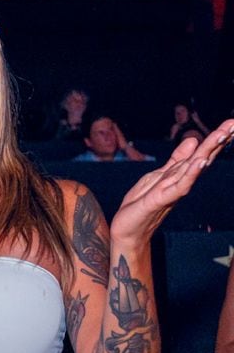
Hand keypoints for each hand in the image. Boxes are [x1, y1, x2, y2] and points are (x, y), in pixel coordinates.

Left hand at [111, 119, 233, 245]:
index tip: (232, 123)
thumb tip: (193, 140)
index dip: (215, 138)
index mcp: (180, 174)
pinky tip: (201, 162)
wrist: (128, 230)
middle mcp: (181, 181)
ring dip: (208, 151)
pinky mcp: (161, 199)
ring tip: (222, 135)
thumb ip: (177, 160)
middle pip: (203, 157)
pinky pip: (179, 185)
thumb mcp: (158, 175)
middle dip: (218, 140)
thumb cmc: (142, 203)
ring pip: (194, 168)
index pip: (201, 153)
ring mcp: (173, 190)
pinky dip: (190, 173)